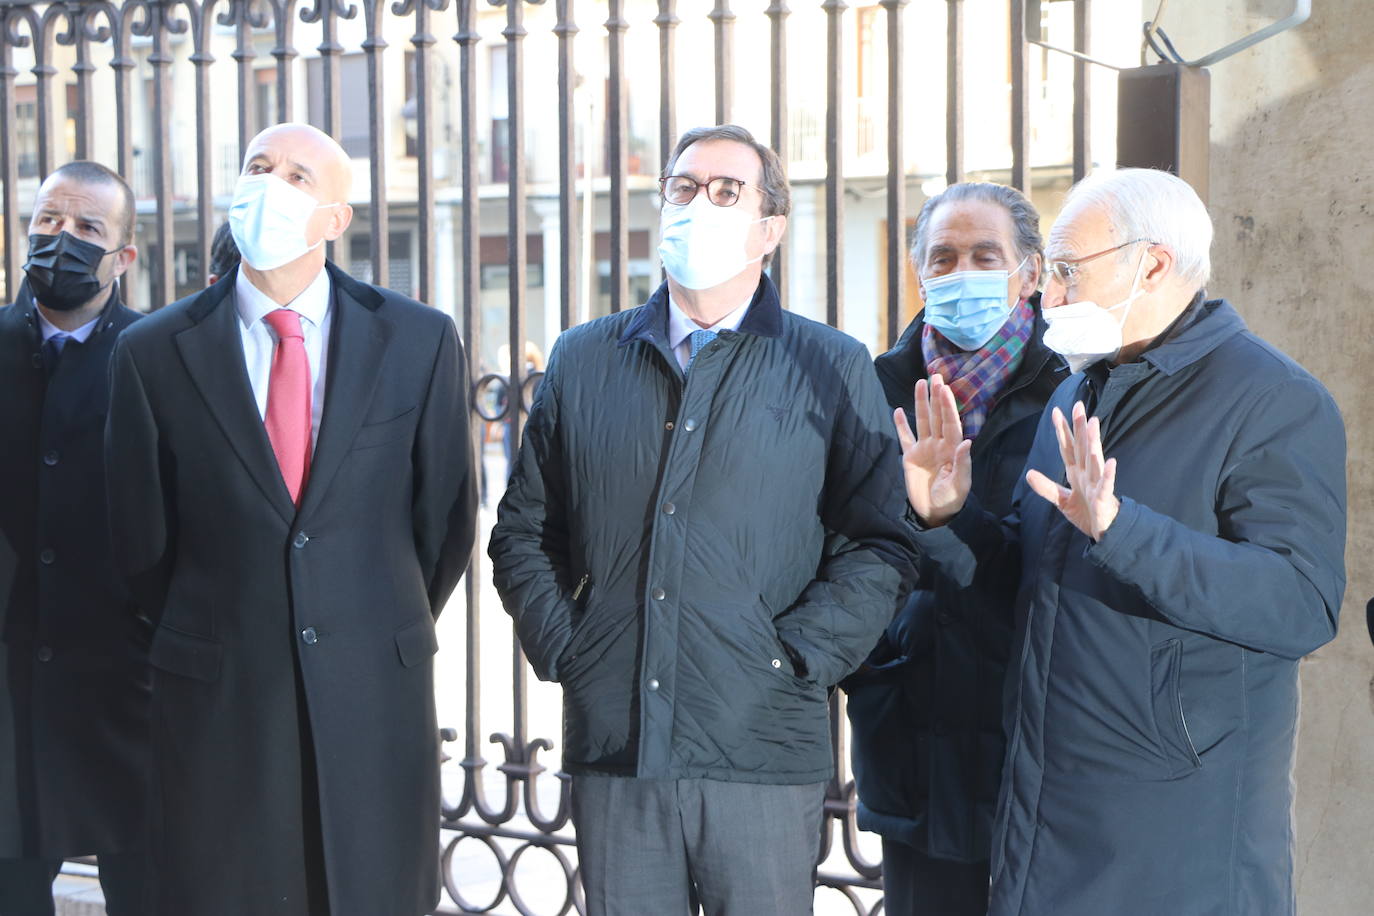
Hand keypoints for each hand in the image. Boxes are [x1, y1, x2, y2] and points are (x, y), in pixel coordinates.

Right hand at [892, 374, 971, 526]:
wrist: (934, 514)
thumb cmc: (951, 500)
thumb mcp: (960, 485)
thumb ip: (963, 463)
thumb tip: (966, 441)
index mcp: (952, 449)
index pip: (950, 423)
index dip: (947, 406)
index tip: (944, 389)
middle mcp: (939, 445)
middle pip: (937, 416)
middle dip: (936, 397)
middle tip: (935, 376)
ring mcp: (924, 449)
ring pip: (922, 421)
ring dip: (921, 403)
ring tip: (920, 383)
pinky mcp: (910, 457)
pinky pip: (905, 437)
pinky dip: (901, 424)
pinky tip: (899, 411)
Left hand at [1025, 401, 1119, 540]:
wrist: (1106, 532)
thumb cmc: (1088, 513)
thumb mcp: (1062, 500)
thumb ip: (1046, 487)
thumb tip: (1028, 473)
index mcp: (1076, 472)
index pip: (1067, 447)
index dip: (1062, 430)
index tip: (1056, 411)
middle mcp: (1087, 474)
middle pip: (1081, 447)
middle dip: (1080, 427)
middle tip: (1078, 406)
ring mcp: (1096, 484)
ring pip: (1094, 460)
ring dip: (1093, 443)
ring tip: (1093, 424)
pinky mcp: (1104, 498)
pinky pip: (1106, 485)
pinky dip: (1108, 474)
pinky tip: (1111, 461)